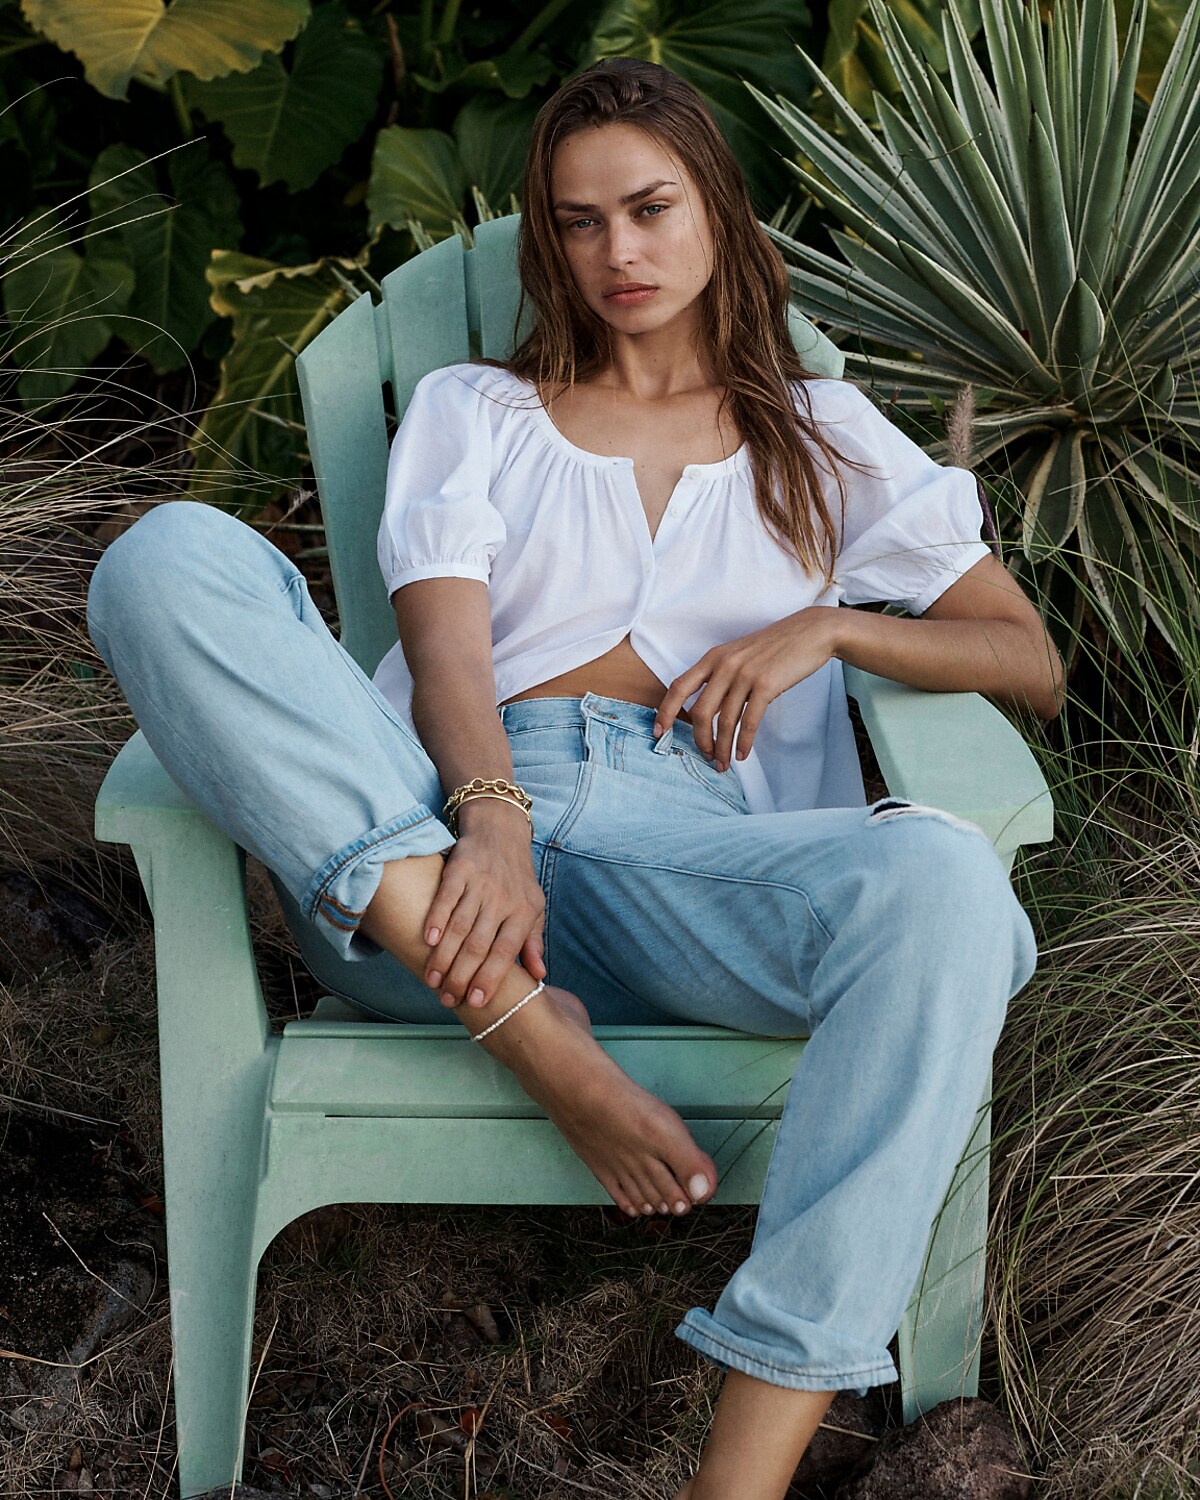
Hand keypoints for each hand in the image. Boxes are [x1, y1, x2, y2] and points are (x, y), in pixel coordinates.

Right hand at [421, 809, 545, 1009]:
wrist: (500, 831)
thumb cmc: (517, 878)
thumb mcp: (533, 907)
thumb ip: (533, 942)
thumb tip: (539, 976)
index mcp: (524, 912)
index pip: (506, 952)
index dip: (490, 978)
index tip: (474, 1001)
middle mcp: (503, 899)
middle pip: (479, 944)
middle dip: (461, 976)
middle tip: (447, 999)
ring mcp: (481, 883)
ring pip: (460, 926)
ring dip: (444, 956)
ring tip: (432, 980)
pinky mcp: (460, 869)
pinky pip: (446, 898)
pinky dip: (435, 919)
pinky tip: (426, 941)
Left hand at [654, 608, 840, 769]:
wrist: (811, 632)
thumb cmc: (775, 647)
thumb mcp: (739, 655)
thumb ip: (721, 677)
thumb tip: (708, 710)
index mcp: (713, 657)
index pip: (678, 687)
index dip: (665, 712)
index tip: (659, 733)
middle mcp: (724, 665)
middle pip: (699, 712)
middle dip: (699, 740)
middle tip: (706, 757)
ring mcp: (745, 674)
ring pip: (724, 721)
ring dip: (722, 747)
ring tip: (723, 763)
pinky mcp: (767, 684)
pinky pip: (749, 721)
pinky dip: (743, 742)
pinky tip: (742, 754)